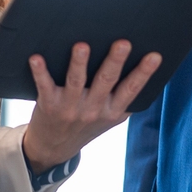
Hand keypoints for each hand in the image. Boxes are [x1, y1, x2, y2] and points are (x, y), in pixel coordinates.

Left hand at [22, 41, 161, 170]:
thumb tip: (145, 68)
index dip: (144, 73)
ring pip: (76, 82)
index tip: (155, 56)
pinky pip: (44, 86)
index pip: (131, 89)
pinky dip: (40, 72)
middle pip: (106, 81)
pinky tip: (36, 58)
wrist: (54, 148)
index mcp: (112, 111)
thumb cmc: (86, 124)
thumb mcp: (110, 117)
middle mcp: (93, 109)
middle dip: (115, 61)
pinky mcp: (49, 105)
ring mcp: (71, 108)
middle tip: (123, 43)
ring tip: (82, 46)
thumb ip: (124, 98)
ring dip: (79, 63)